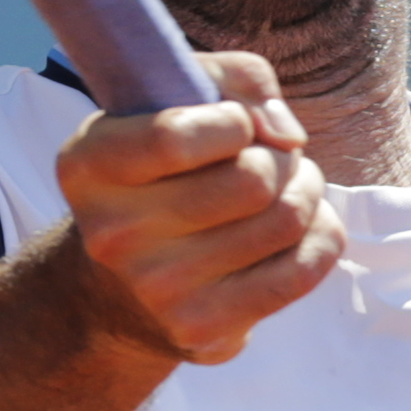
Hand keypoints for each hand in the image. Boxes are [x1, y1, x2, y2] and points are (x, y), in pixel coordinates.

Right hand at [55, 51, 343, 363]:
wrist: (115, 290)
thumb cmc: (158, 174)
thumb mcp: (167, 102)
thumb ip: (232, 79)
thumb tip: (288, 136)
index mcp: (89, 166)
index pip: (175, 138)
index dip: (234, 121)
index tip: (239, 124)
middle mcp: (112, 234)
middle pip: (253, 180)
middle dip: (284, 159)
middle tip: (276, 160)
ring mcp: (156, 291)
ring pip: (285, 221)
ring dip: (307, 192)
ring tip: (289, 189)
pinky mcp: (201, 331)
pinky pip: (301, 271)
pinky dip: (321, 238)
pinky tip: (301, 229)